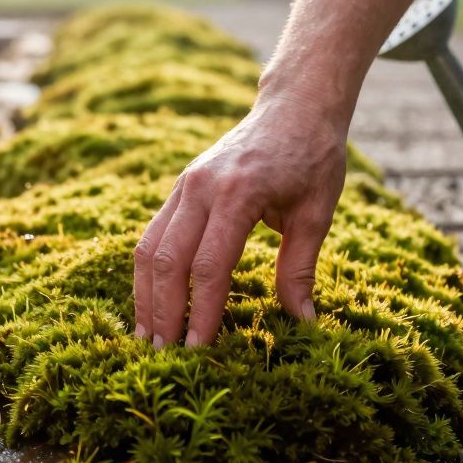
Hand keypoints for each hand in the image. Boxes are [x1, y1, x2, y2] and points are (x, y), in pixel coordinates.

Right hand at [132, 94, 347, 347]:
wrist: (295, 105)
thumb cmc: (313, 156)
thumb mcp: (317, 212)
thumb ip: (300, 268)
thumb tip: (303, 323)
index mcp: (239, 193)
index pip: (210, 265)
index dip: (202, 312)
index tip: (198, 351)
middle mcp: (202, 187)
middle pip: (169, 260)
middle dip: (163, 312)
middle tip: (163, 356)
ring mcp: (185, 185)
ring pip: (150, 247)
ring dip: (145, 296)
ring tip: (147, 339)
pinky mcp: (180, 188)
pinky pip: (153, 234)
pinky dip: (149, 273)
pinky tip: (151, 303)